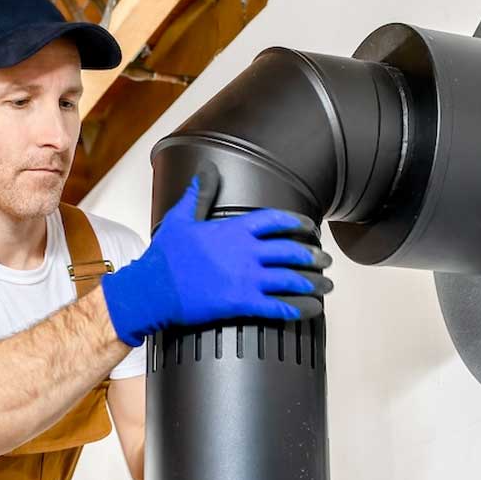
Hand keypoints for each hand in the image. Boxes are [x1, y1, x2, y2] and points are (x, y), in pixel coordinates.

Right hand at [100, 163, 333, 345]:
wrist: (153, 288)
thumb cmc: (166, 256)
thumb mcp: (181, 218)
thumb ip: (200, 194)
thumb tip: (206, 170)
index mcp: (235, 230)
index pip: (276, 220)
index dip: (298, 223)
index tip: (310, 228)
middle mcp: (246, 252)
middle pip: (291, 250)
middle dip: (313, 255)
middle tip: (325, 260)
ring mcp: (247, 278)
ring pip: (292, 279)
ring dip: (313, 282)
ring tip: (326, 285)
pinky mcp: (242, 303)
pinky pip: (280, 307)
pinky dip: (300, 308)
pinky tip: (312, 309)